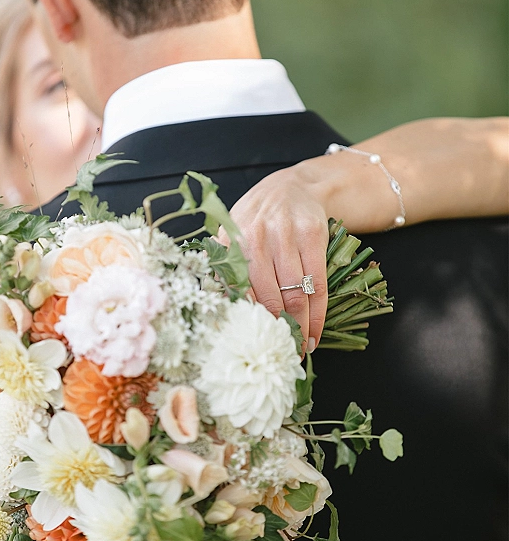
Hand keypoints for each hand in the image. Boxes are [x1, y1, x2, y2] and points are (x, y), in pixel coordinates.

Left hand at [219, 164, 329, 352]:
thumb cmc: (256, 221)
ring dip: (300, 327)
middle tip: (280, 353)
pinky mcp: (312, 235)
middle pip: (269, 297)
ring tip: (300, 348)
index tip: (252, 349)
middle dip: (276, 331)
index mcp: (230, 243)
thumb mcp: (233, 239)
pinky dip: (318, 314)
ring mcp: (286, 234)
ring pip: (295, 294)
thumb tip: (221, 314)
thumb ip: (226, 271)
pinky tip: (315, 331)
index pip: (238, 293)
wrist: (290, 187)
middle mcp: (256, 236)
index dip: (247, 325)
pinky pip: (318, 284)